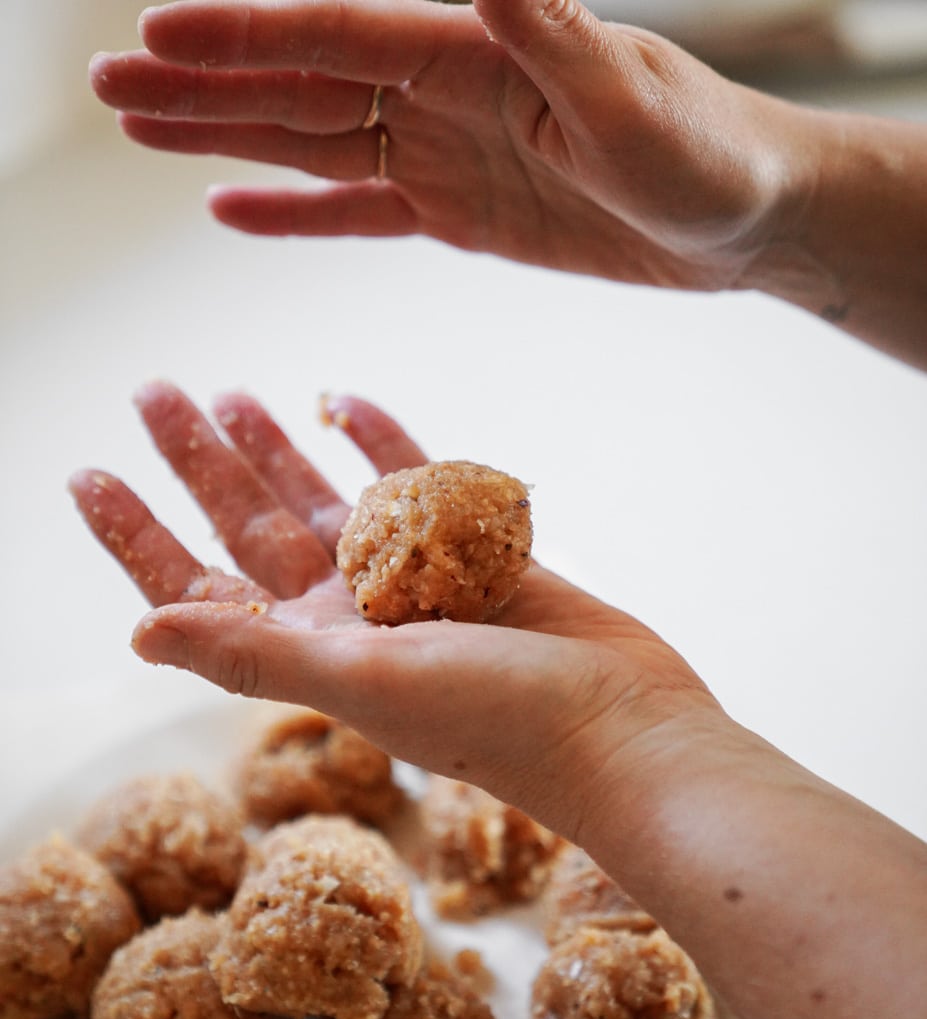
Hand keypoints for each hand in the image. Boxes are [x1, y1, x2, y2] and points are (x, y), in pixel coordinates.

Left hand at [69, 381, 719, 841]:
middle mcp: (352, 618)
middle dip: (201, 462)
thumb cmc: (500, 721)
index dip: (138, 536)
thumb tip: (139, 635)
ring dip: (276, 447)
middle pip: (253, 527)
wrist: (624, 727)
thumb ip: (256, 653)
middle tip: (156, 392)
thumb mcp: (366, 682)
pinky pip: (417, 485)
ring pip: (327, 500)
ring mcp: (415, 585)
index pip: (200, 589)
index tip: (88, 473)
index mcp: (312, 653)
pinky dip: (381, 442)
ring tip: (230, 390)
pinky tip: (343, 400)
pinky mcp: (477, 556)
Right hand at [88, 0, 802, 292]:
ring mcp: (445, 154)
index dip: (244, 38)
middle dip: (204, 84)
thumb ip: (547, 27)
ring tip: (144, 131)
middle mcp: (443, 92)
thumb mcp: (628, 95)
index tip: (156, 38)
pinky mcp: (459, 214)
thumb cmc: (704, 153)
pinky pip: (360, 212)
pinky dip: (296, 214)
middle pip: (300, 83)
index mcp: (472, 52)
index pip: (336, 36)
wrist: (739, 217)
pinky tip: (234, 206)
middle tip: (110, 85)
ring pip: (314, 144)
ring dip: (228, 137)